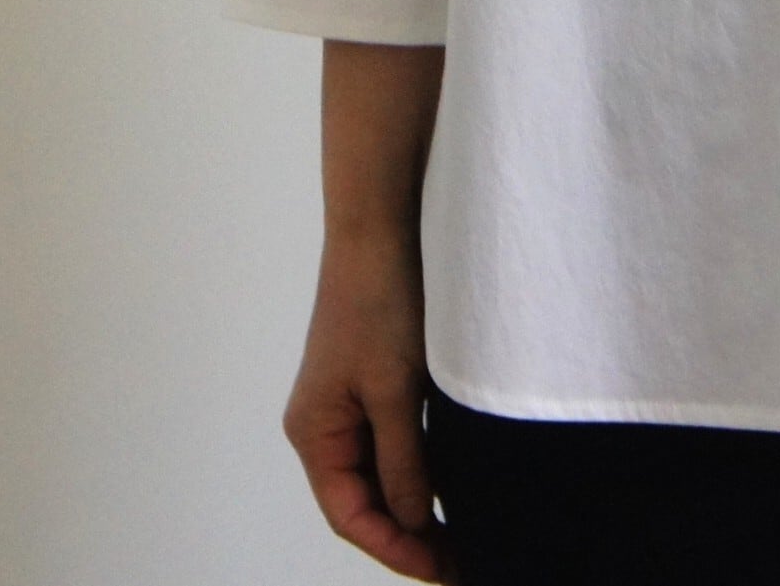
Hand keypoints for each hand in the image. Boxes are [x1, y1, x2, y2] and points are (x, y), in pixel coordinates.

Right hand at [283, 226, 457, 582]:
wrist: (381, 227)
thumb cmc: (381, 303)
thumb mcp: (396, 389)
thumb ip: (404, 461)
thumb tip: (414, 523)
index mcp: (314, 433)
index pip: (351, 516)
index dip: (396, 549)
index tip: (445, 568)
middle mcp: (325, 424)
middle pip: (365, 500)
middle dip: (409, 534)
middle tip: (464, 558)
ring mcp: (348, 401)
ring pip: (382, 471)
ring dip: (418, 502)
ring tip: (464, 530)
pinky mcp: (375, 378)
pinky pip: (394, 438)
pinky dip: (422, 463)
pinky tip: (456, 478)